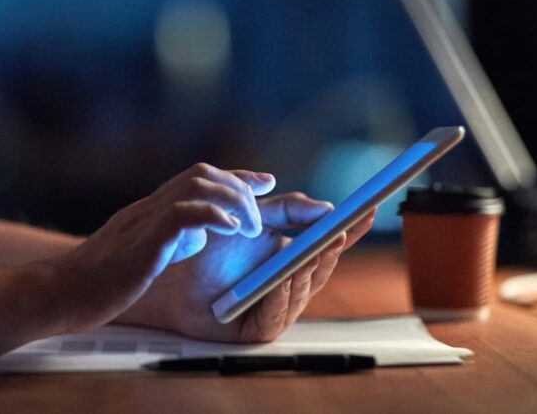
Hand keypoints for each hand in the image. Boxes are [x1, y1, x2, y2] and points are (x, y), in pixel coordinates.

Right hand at [53, 163, 275, 332]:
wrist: (60, 293)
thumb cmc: (99, 281)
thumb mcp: (142, 252)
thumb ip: (170, 237)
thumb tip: (199, 233)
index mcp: (151, 210)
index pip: (199, 178)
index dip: (235, 176)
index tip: (262, 182)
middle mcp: (150, 207)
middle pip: (202, 174)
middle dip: (238, 187)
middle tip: (260, 216)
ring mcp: (145, 221)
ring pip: (197, 185)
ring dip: (232, 201)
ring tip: (249, 228)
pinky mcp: (142, 243)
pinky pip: (182, 215)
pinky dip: (213, 217)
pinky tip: (231, 230)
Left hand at [115, 192, 374, 342]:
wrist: (169, 268)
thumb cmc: (208, 246)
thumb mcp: (253, 218)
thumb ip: (287, 210)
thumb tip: (325, 206)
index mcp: (291, 258)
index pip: (327, 245)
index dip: (349, 231)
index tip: (367, 211)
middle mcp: (287, 285)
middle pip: (319, 269)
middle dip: (331, 249)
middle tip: (339, 230)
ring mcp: (274, 307)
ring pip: (302, 291)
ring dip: (309, 269)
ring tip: (315, 248)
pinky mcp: (256, 330)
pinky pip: (277, 314)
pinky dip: (282, 294)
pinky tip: (284, 277)